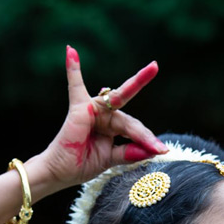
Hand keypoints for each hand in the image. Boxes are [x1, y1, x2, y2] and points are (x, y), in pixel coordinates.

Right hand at [32, 45, 167, 191]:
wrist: (59, 172)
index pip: (134, 129)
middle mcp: (104, 116)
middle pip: (130, 122)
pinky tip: (71, 51)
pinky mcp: (80, 108)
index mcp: (112, 127)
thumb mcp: (110, 159)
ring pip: (121, 108)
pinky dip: (72, 68)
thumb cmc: (81, 164)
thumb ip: (128, 153)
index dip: (147, 140)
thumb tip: (150, 150)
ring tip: (153, 84)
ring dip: (137, 107)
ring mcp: (92, 109)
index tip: (162, 150)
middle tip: (163, 135)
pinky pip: (75, 85)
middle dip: (145, 132)